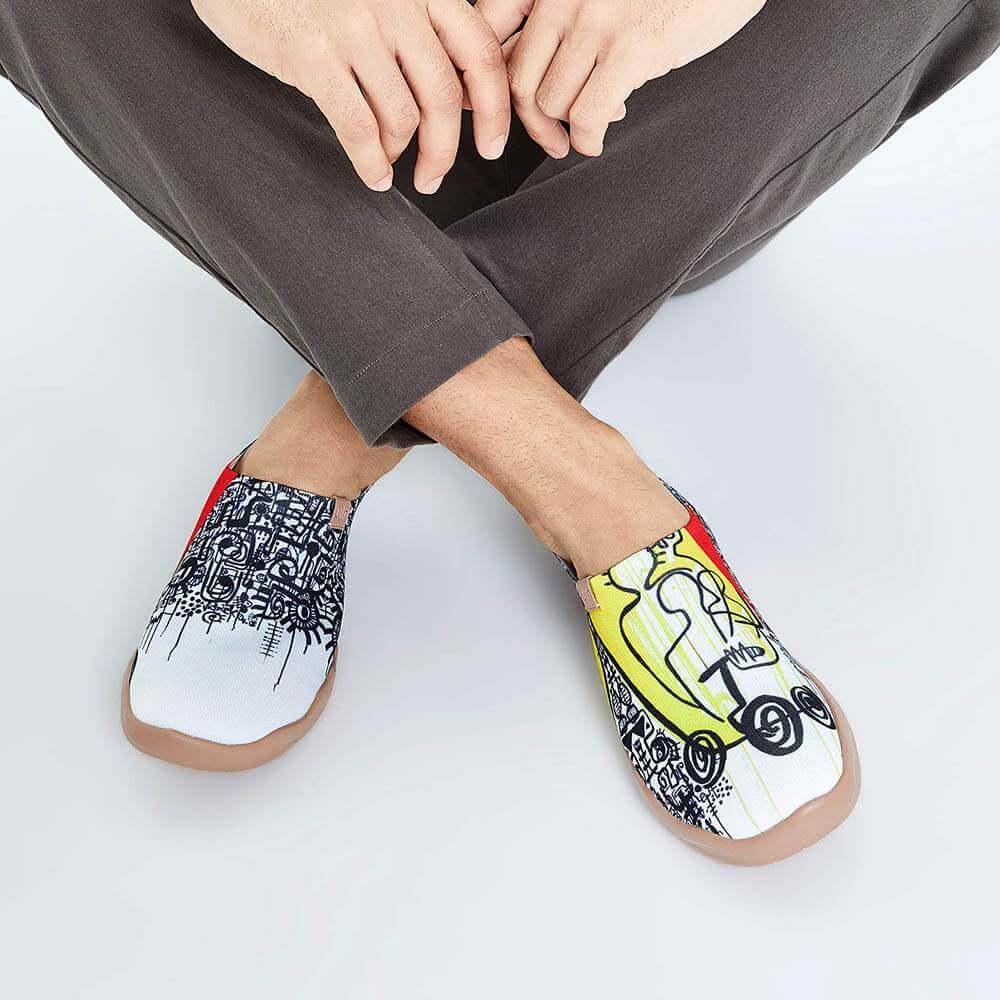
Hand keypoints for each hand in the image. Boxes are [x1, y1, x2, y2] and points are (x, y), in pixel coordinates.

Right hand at [191, 0, 510, 192]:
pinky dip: (371, 164)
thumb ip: (423, 36)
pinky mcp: (311, 54)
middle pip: (444, 98)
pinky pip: (358, 128)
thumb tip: (469, 103)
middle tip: (433, 178)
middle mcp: (395, 1)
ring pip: (402, 118)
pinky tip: (373, 176)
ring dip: (398, 154)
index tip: (493, 147)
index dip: (496, 109)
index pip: (480, 53)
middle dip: (444, 152)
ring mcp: (353, 26)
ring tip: (387, 161)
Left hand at [477, 0, 765, 156]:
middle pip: (518, 76)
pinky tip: (597, 141)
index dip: (486, 74)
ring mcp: (596, 17)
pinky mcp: (631, 47)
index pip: (489, 25)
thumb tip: (531, 85)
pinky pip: (587, 116)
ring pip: (551, 102)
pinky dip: (588, 140)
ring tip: (591, 124)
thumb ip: (565, 23)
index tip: (499, 106)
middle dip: (531, 121)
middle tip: (551, 139)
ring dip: (568, 128)